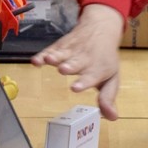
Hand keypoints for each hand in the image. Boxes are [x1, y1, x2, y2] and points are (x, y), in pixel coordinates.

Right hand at [30, 4, 123, 118]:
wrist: (101, 29)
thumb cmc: (105, 60)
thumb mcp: (111, 79)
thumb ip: (108, 99)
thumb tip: (112, 118)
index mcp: (98, 69)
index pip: (91, 77)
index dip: (83, 82)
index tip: (75, 88)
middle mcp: (84, 60)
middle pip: (76, 63)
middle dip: (69, 67)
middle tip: (63, 70)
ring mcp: (72, 52)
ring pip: (62, 55)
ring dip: (55, 57)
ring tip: (49, 60)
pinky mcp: (61, 47)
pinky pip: (50, 50)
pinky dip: (42, 55)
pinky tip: (35, 61)